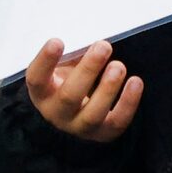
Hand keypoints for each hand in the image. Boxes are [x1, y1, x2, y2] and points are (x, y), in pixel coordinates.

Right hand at [25, 38, 141, 141]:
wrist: (78, 112)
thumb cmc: (71, 80)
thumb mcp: (65, 66)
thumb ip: (73, 55)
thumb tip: (93, 39)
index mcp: (42, 93)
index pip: (36, 79)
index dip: (45, 61)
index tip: (57, 41)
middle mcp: (57, 113)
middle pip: (68, 96)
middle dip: (88, 70)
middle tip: (103, 46)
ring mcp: (80, 126)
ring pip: (92, 114)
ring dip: (107, 89)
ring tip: (118, 66)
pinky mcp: (103, 133)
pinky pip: (117, 122)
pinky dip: (128, 102)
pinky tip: (135, 82)